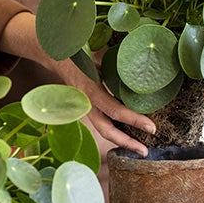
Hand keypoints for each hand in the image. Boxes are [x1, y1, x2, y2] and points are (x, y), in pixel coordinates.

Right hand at [0, 12, 153, 156]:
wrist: (53, 54)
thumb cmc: (77, 50)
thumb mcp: (97, 53)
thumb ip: (115, 62)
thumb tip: (139, 66)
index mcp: (90, 90)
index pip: (115, 111)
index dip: (134, 120)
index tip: (150, 127)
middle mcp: (86, 103)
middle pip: (107, 131)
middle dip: (126, 143)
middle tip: (145, 151)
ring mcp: (84, 108)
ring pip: (102, 129)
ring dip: (120, 140)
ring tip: (139, 147)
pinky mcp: (85, 108)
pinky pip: (101, 122)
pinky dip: (115, 129)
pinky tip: (128, 133)